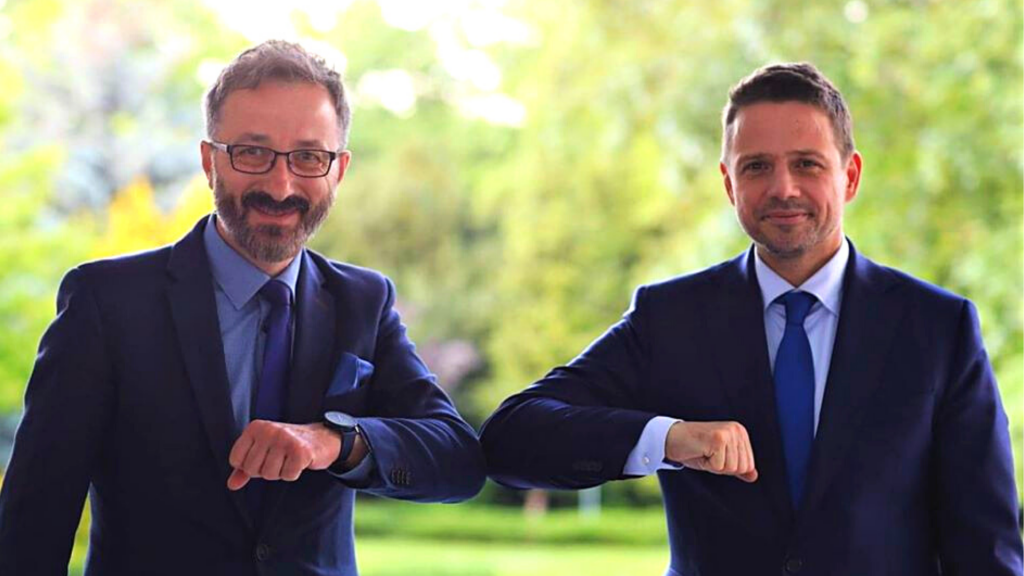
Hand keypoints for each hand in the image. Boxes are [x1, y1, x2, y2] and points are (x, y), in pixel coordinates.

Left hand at [226, 421, 341, 490]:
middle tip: (279, 458)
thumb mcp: (262, 451)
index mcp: (255, 427)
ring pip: (269, 474)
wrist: (321, 438)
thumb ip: (244, 467)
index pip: (236, 460)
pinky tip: (299, 462)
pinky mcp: (300, 451)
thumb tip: (231, 485)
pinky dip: (293, 473)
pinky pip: (288, 476)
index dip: (249, 466)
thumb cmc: (287, 446)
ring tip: (288, 459)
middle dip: (265, 470)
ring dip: (280, 472)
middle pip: (252, 469)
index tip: (264, 457)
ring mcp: (285, 439)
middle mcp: (268, 430)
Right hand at [665, 421, 757, 482]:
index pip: (748, 465)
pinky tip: (700, 452)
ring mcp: (728, 433)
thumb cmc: (695, 448)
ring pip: (731, 468)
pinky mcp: (718, 439)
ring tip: (704, 452)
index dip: (729, 467)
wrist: (671, 438)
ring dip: (714, 466)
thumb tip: (754, 476)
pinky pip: (718, 466)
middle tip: (709, 454)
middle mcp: (737, 430)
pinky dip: (707, 464)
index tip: (715, 455)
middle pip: (742, 467)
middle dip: (723, 468)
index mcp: (740, 433)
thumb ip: (737, 465)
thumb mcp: (720, 458)